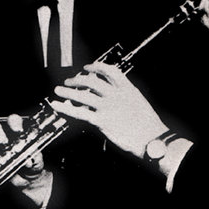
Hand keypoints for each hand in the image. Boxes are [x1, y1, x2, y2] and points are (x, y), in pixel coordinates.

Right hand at [0, 115, 52, 202]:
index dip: (14, 123)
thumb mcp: (38, 162)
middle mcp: (2, 137)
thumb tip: (29, 160)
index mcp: (16, 133)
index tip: (18, 132)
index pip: (13, 121)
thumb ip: (35, 159)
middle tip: (3, 142)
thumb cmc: (33, 166)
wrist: (28, 181)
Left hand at [50, 62, 166, 158]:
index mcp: (127, 89)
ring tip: (58, 90)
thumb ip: (124, 96)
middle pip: (91, 81)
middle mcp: (116, 95)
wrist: (153, 140)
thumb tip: (110, 93)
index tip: (87, 67)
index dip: (96, 67)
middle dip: (77, 79)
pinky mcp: (101, 121)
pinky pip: (78, 112)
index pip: (110, 71)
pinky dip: (64, 108)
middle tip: (69, 81)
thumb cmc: (148, 125)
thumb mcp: (139, 103)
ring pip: (82, 95)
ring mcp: (107, 107)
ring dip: (67, 91)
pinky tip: (56, 105)